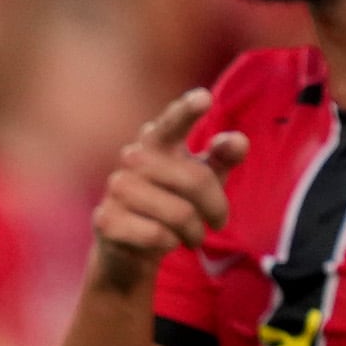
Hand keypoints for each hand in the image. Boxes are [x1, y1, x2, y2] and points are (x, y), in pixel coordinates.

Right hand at [84, 90, 250, 289]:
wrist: (130, 247)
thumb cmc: (173, 203)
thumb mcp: (204, 177)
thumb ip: (223, 157)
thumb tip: (239, 142)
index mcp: (157, 140)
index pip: (174, 122)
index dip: (187, 110)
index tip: (204, 97)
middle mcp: (132, 158)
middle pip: (196, 179)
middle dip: (217, 206)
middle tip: (218, 222)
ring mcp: (116, 188)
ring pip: (180, 213)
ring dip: (194, 231)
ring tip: (191, 236)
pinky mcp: (106, 220)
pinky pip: (158, 235)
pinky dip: (170, 244)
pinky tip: (164, 242)